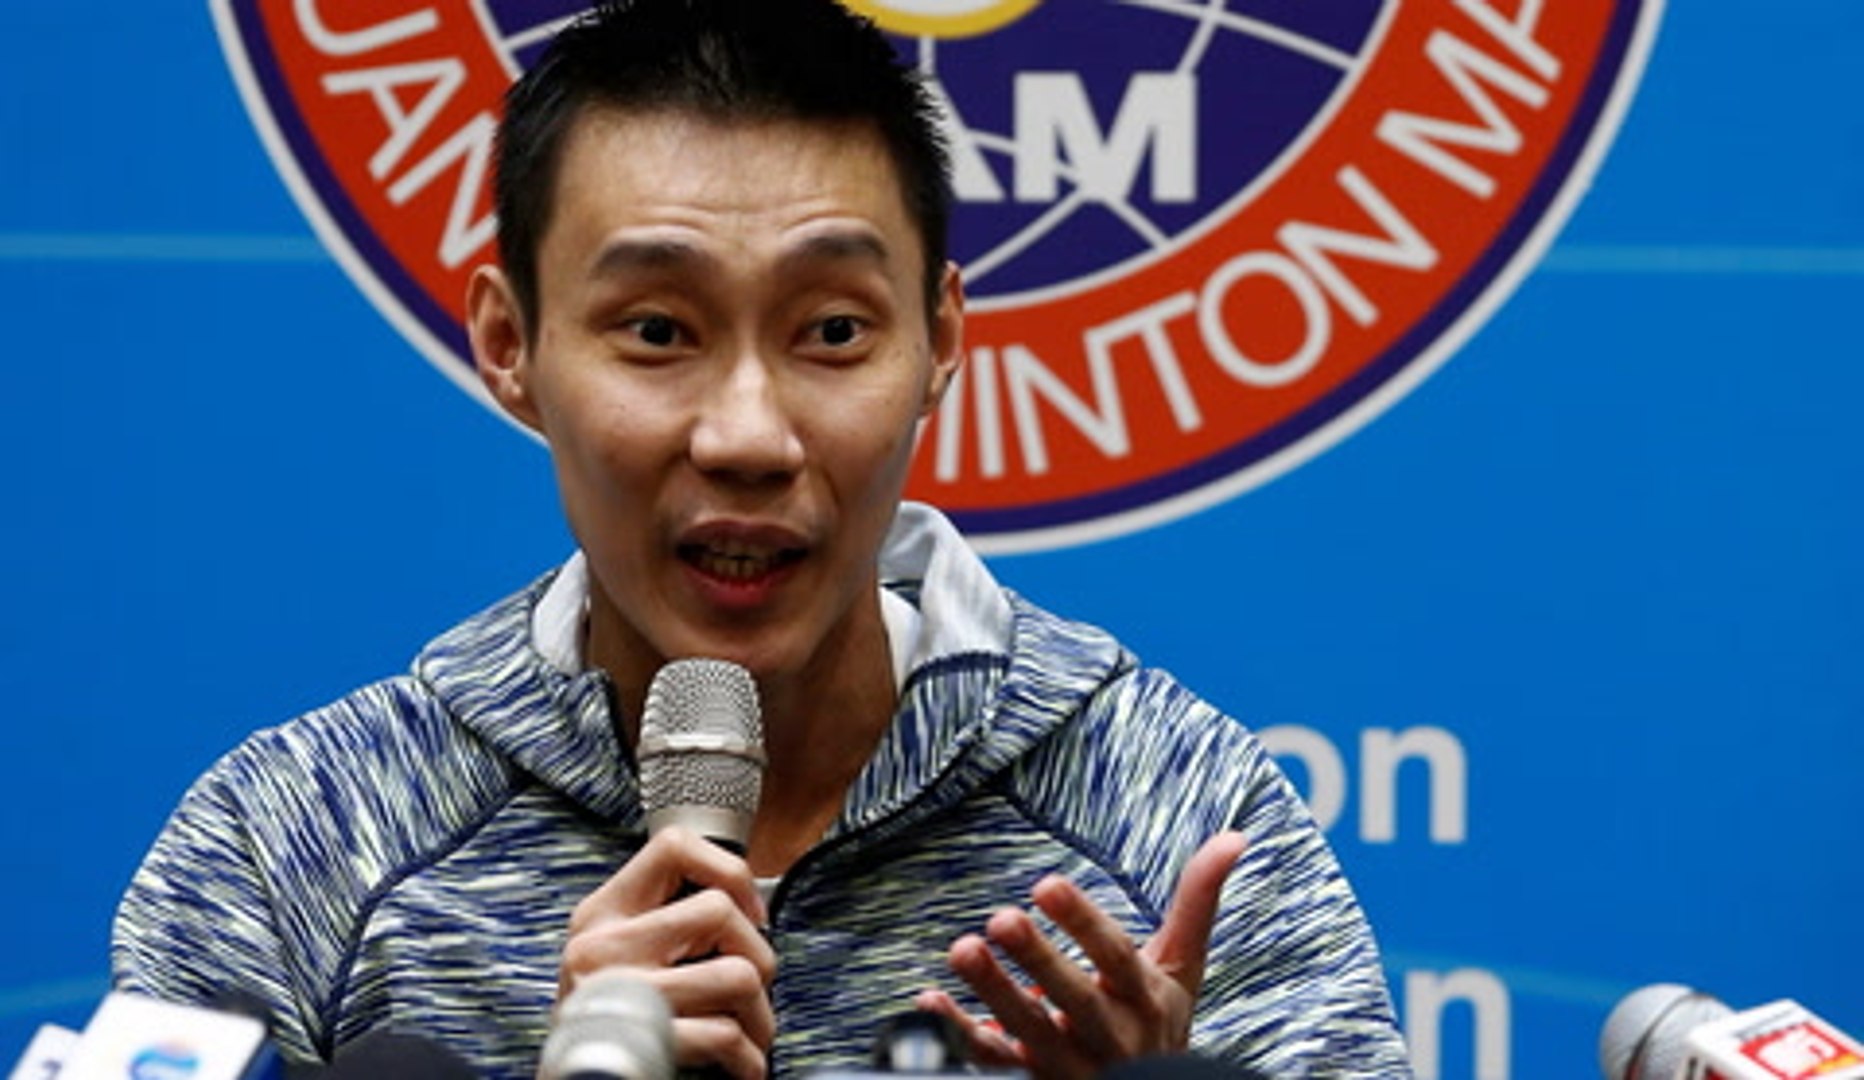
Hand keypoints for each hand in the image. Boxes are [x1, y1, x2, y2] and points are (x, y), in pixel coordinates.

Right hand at [558, 827, 776, 1079]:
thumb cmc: (608, 1016)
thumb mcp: (617, 950)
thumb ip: (663, 917)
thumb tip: (751, 906)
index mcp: (601, 912)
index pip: (673, 848)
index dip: (729, 870)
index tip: (749, 912)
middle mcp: (603, 946)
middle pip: (719, 912)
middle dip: (758, 953)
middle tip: (753, 985)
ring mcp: (621, 994)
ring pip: (736, 974)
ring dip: (760, 1011)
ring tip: (752, 1028)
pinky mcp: (640, 1044)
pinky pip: (724, 1034)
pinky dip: (749, 1056)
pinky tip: (743, 1062)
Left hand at [916, 831, 1246, 1079]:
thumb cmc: (1160, 1022)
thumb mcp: (1184, 966)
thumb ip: (1197, 900)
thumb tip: (1234, 837)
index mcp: (1146, 1000)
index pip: (1118, 958)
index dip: (1084, 923)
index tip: (1047, 884)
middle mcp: (1112, 1037)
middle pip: (1076, 1001)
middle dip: (1039, 962)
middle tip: (1001, 918)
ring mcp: (1071, 1065)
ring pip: (1030, 1035)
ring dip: (994, 994)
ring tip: (961, 949)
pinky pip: (993, 1065)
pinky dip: (960, 1035)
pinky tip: (931, 1001)